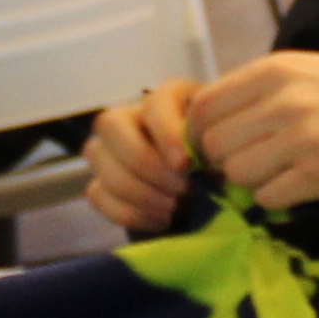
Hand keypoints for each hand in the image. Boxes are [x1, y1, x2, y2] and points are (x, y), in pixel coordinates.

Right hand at [86, 79, 211, 231]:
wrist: (201, 192)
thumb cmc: (214, 162)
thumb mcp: (221, 150)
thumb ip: (214, 151)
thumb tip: (209, 171)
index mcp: (167, 98)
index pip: (154, 103)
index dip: (165, 133)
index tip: (185, 164)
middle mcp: (128, 115)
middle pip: (112, 126)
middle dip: (144, 163)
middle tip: (179, 189)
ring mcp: (106, 148)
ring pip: (101, 161)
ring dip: (139, 192)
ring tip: (173, 208)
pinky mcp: (98, 181)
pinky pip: (97, 194)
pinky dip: (130, 213)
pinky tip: (160, 219)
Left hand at [185, 52, 318, 213]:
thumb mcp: (311, 70)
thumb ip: (263, 90)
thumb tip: (216, 119)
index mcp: (275, 70)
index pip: (204, 106)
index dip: (201, 132)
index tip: (217, 143)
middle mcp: (281, 101)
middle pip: (214, 145)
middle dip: (225, 160)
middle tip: (251, 162)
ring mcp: (299, 140)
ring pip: (236, 174)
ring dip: (250, 181)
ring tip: (279, 172)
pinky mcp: (318, 176)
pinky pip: (267, 198)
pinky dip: (276, 198)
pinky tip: (299, 185)